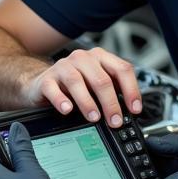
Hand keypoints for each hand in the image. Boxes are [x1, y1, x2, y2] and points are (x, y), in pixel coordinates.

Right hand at [25, 47, 142, 128]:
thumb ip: (112, 92)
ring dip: (88, 102)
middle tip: (114, 120)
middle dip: (111, 103)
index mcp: (100, 58)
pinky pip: (53, 88)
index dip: (131, 90)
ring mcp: (63, 67)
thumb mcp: (96, 85)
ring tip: (94, 117)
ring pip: (77, 82)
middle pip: (101, 79)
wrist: (43, 84)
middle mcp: (83, 59)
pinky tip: (67, 109)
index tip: (134, 109)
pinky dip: (61, 100)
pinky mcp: (46, 79)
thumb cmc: (73, 86)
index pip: (122, 69)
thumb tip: (128, 112)